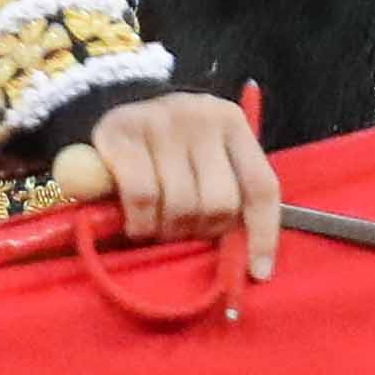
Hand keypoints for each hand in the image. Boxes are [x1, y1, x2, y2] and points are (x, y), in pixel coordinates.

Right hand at [50, 91, 281, 276]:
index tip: (259, 272)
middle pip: (220, 202)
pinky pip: (143, 197)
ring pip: (181, 204)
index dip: (264, 234)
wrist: (111, 102)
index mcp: (233, 123)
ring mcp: (161, 122)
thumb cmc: (169, 145)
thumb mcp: (206, 155)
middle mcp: (202, 116)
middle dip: (202, 229)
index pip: (261, 186)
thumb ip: (228, 189)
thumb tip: (250, 261)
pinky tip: (137, 224)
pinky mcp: (122, 134)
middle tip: (184, 231)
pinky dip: (141, 223)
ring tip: (159, 228)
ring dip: (168, 230)